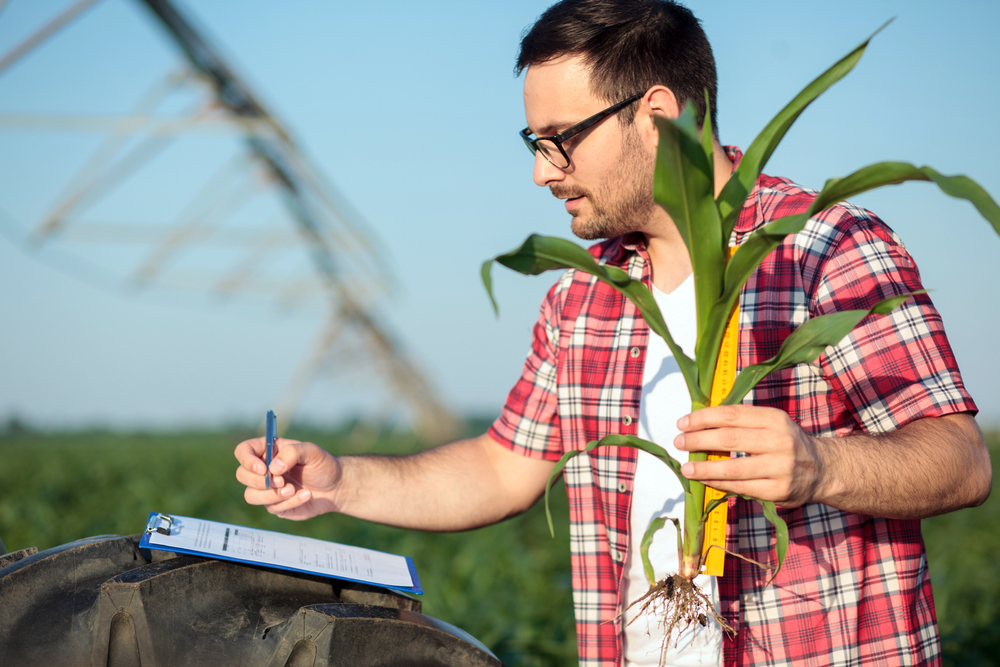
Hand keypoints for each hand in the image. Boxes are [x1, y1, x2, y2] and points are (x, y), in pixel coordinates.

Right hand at [234, 436, 342, 519]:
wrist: (335, 487)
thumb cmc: (322, 464)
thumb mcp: (311, 451)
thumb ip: (292, 453)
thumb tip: (273, 468)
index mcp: (269, 451)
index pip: (243, 451)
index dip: (247, 460)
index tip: (263, 469)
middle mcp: (264, 469)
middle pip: (242, 475)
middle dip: (260, 481)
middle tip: (282, 481)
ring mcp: (267, 488)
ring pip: (250, 495)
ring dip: (271, 495)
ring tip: (293, 489)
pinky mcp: (274, 505)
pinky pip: (270, 507)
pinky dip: (288, 502)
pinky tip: (305, 495)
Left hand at [674, 405, 825, 506]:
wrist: (823, 470)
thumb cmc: (786, 443)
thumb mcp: (771, 423)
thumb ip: (741, 422)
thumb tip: (699, 423)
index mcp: (775, 419)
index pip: (731, 415)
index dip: (703, 418)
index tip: (683, 423)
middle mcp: (780, 441)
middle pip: (730, 438)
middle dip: (699, 440)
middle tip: (679, 442)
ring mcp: (781, 467)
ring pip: (734, 467)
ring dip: (705, 468)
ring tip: (686, 467)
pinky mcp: (778, 490)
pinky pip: (741, 487)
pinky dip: (718, 483)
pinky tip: (704, 480)